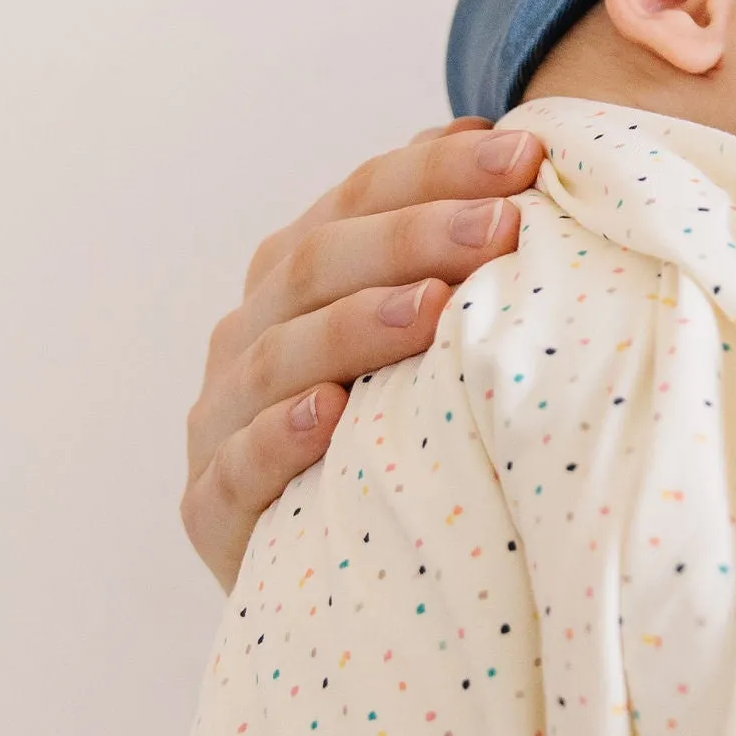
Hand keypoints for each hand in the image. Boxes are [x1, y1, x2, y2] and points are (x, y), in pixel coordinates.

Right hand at [183, 117, 546, 589]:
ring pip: (277, 355)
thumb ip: (447, 256)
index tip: (525, 157)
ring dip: (355, 327)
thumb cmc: (398, 445)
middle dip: (415, 236)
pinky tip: (327, 414)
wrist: (334, 589)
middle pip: (320, 263)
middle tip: (501, 225)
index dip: (435, 172)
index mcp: (297, 277)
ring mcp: (221, 419)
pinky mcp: (210, 507)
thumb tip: (519, 146)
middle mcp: (252, 333)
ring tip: (433, 309)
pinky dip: (278, 437)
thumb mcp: (423, 346)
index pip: (359, 199)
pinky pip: (238, 466)